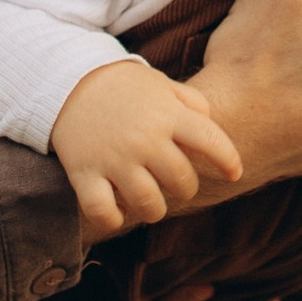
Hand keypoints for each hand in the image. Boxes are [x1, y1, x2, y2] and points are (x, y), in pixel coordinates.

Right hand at [50, 57, 243, 239]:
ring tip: (151, 202)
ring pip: (148, 204)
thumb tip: (210, 120)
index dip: (228, 160)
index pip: (211, 141)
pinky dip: (113, 219)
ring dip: (155, 209)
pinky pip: (103, 211)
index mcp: (167, 116)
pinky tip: (118, 211)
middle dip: (186, 188)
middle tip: (177, 185)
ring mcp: (114, 159)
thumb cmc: (123, 87)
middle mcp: (144, 140)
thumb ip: (189, 101)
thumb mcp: (160, 84)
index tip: (234, 173)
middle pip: (182, 181)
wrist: (67, 81)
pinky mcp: (84, 174)